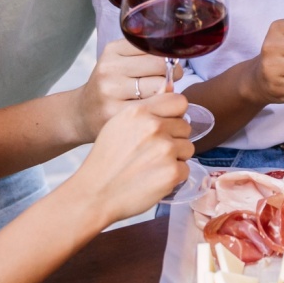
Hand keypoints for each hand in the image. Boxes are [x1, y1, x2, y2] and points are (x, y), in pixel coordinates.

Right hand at [66, 91, 192, 222]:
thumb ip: (145, 110)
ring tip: (153, 166)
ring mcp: (165, 150)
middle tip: (153, 152)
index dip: (175, 115)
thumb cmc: (106, 160)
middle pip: (185, 127)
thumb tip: (169, 88)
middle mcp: (154, 127)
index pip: (179, 102)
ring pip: (188, 148)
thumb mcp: (118, 124)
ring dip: (176, 158)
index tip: (167, 126)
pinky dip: (174, 176)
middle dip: (174, 138)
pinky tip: (154, 178)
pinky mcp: (172, 172)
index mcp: (139, 111)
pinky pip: (185, 169)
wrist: (95, 194)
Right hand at [75, 40, 181, 141]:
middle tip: (167, 86)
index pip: (156, 48)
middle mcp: (109, 69)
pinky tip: (153, 113)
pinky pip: (153, 110)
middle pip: (160, 67)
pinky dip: (160, 112)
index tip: (167, 69)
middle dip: (171, 77)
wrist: (82, 113)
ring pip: (160, 89)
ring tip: (158, 100)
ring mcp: (110, 92)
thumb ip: (144, 56)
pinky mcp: (114, 114)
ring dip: (167, 96)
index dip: (168, 60)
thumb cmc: (110, 87)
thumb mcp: (119, 61)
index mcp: (113, 51)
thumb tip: (176, 62)